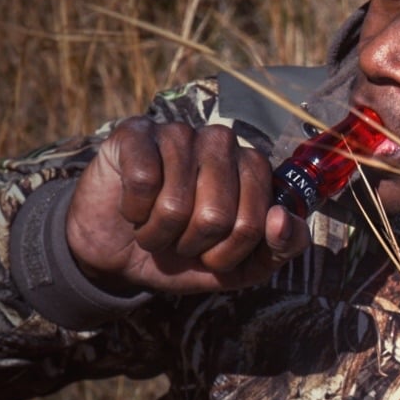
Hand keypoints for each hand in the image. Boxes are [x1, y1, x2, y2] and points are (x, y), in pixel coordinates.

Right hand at [66, 118, 308, 293]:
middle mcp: (222, 142)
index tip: (211, 254)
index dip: (227, 254)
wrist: (118, 253)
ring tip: (153, 225)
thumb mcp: (240, 266)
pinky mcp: (136, 133)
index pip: (255, 224)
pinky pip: (142, 182)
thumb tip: (282, 220)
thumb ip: (280, 248)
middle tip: (178, 239)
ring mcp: (180, 133)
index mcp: (254, 169)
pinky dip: (133, 211)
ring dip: (158, 233)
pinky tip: (132, 206)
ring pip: (176, 204)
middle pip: (217, 216)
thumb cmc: (185, 253)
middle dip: (192, 245)